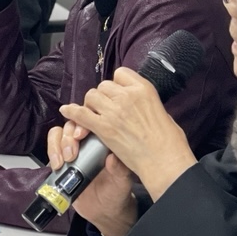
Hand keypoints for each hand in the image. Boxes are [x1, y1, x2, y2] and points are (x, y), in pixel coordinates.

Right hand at [47, 123, 138, 235]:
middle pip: (72, 124)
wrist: (104, 210)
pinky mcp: (61, 161)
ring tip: (62, 162)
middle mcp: (88, 141)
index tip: (80, 135)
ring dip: (57, 144)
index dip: (83, 123)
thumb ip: (119, 170)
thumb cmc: (116, 191)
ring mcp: (73, 150)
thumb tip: (113, 158)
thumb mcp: (122, 182)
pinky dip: (51, 153)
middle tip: (71, 154)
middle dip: (68, 136)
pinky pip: (52, 149)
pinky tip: (57, 165)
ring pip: (58, 133)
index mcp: (104, 140)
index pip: (92, 120)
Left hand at [57, 68, 196, 200]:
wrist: (165, 161)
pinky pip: (81, 114)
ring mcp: (114, 111)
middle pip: (103, 86)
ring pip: (91, 97)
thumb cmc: (169, 142)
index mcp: (144, 89)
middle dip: (102, 96)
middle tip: (103, 109)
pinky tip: (67, 111)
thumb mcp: (163, 112)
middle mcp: (127, 96)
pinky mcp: (104, 128)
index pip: (121, 74)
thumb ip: (146, 104)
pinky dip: (72, 112)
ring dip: (90, 105)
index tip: (116, 94)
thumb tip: (138, 106)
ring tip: (93, 115)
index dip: (116, 85)